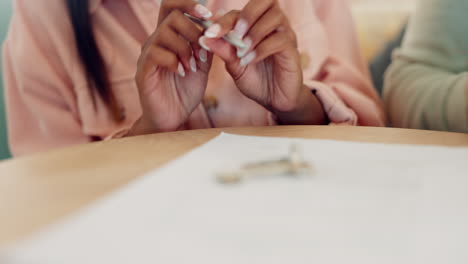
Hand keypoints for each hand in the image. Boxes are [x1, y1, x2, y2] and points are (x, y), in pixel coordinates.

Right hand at [134, 0, 213, 132]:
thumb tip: (218, 27)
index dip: (189, 4)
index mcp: (170, 38)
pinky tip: (183, 73)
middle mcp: (156, 42)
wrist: (171, 118)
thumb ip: (207, 47)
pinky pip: (156, 54)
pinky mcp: (143, 71)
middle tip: (203, 51)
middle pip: (171, 16)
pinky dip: (175, 61)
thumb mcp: (202, 66)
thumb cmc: (184, 92)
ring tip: (193, 67)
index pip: (172, 7)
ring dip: (186, 49)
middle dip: (193, 30)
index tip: (209, 14)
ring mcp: (147, 55)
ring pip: (164, 33)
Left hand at [199, 0, 325, 124]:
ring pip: (275, 17)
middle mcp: (272, 24)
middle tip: (234, 35)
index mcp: (255, 24)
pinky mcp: (292, 48)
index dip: (224, 20)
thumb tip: (204, 38)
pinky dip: (261, 49)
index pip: (240, 11)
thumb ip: (222, 50)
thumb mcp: (234, 66)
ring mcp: (285, 34)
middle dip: (246, 15)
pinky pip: (280, 39)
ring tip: (242, 50)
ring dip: (255, 32)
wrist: (274, 99)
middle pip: (265, 1)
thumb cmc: (255, 80)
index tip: (209, 34)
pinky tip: (249, 60)